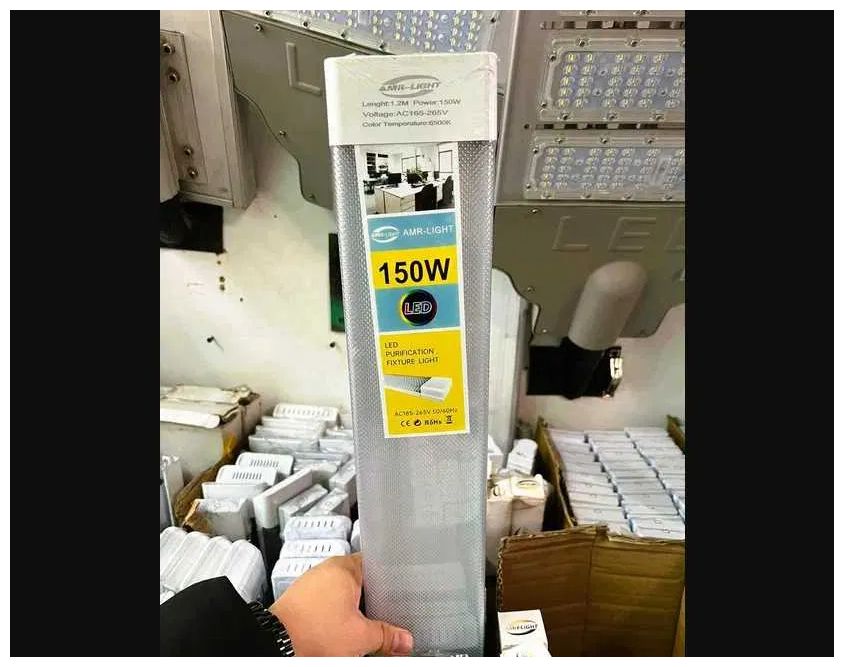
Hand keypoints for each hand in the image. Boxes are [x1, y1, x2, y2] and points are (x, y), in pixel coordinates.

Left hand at [269, 553, 413, 656]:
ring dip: (354, 608)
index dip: (390, 579)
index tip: (400, 592)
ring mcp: (311, 584)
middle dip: (373, 600)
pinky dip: (336, 613)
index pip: (376, 563)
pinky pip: (326, 601)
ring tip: (364, 626)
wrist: (275, 644)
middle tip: (385, 617)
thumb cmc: (312, 632)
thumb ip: (386, 636)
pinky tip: (342, 629)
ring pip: (342, 592)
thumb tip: (404, 640)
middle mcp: (326, 570)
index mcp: (345, 568)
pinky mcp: (300, 599)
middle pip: (360, 581)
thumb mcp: (360, 637)